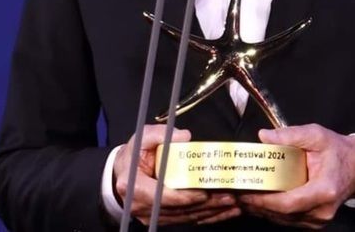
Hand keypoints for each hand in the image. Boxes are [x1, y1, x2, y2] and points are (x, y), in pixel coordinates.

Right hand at [113, 124, 240, 225]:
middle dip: (207, 205)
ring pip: (185, 218)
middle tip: (229, 197)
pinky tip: (222, 212)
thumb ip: (160, 134)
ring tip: (232, 204)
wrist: (122, 173)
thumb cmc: (134, 155)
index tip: (205, 192)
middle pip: (179, 210)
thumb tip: (184, 136)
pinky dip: (205, 216)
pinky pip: (185, 220)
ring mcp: (152, 216)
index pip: (164, 196)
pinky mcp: (161, 218)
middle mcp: (142, 206)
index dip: (186, 196)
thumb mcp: (142, 137)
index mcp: (135, 186)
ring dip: (210, 213)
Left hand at [238, 124, 354, 228]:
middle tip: (236, 194)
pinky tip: (259, 202)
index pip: (289, 203)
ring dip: (263, 211)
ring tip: (242, 197)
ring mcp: (319, 219)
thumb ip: (290, 134)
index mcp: (324, 190)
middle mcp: (322, 210)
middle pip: (283, 215)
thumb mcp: (317, 135)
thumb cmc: (337, 150)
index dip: (265, 201)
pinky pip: (290, 220)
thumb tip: (264, 136)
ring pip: (284, 221)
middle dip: (258, 206)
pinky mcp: (315, 221)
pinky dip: (273, 212)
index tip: (246, 194)